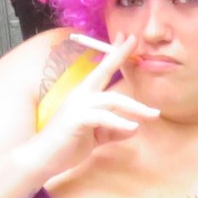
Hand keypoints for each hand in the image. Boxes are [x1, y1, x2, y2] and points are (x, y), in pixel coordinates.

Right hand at [27, 34, 157, 178]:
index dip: (114, 54)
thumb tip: (134, 128)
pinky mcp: (76, 119)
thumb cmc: (66, 145)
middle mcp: (81, 96)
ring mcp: (77, 106)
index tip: (127, 39)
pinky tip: (133, 128)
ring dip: (135, 107)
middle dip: (119, 55)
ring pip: (111, 99)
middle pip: (103, 72)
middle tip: (134, 41)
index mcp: (84, 96)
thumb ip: (112, 130)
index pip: (102, 71)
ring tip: (153, 114)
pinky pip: (102, 117)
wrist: (43, 158)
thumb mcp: (95, 137)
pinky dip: (119, 122)